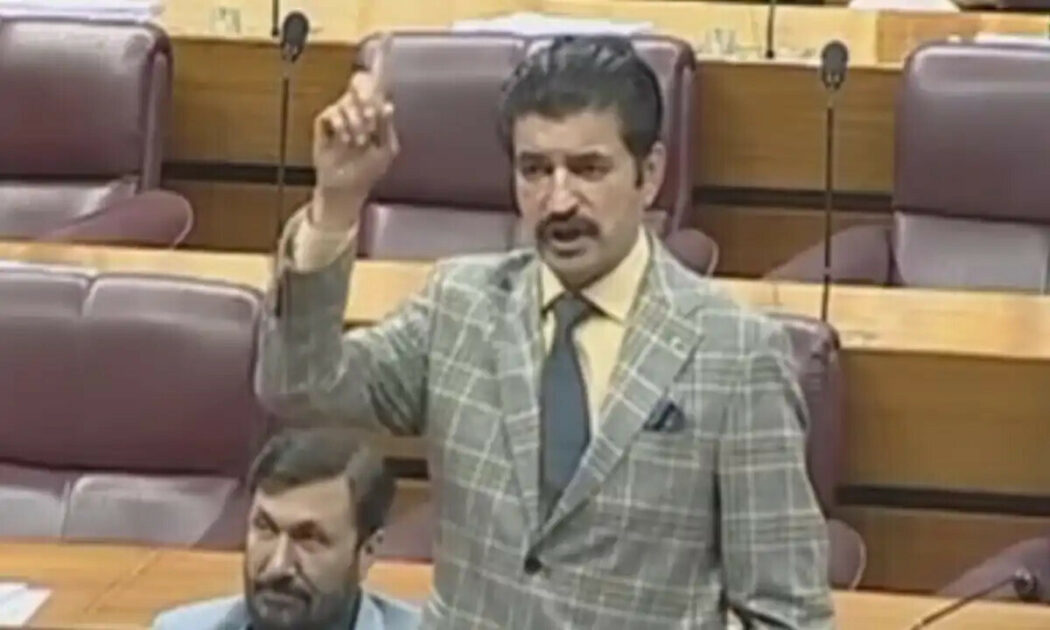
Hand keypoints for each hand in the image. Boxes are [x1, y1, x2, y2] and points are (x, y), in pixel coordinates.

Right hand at [311, 33, 398, 227]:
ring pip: (346, 101)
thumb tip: (388, 106)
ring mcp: (341, 115)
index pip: (377, 83)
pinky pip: (330, 113)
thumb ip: (386, 128)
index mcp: (375, 112)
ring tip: (359, 141)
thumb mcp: (385, 151)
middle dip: (365, 97)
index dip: (380, 62)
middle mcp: (358, 108)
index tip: (385, 43)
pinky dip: (340, 125)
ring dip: (355, 121)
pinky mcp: (324, 125)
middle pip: (359, 83)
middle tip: (370, 117)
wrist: (348, 187)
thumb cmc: (369, 170)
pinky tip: (345, 140)